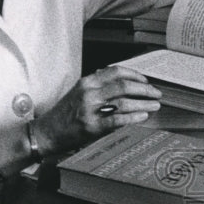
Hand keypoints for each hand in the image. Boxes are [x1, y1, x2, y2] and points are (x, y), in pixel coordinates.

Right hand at [34, 66, 161, 155]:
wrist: (46, 132)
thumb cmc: (64, 114)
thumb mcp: (78, 92)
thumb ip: (97, 86)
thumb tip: (122, 82)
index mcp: (87, 82)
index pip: (115, 71)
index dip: (135, 75)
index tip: (146, 80)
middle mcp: (89, 92)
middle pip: (124, 85)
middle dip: (144, 89)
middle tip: (156, 94)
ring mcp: (90, 109)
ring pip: (124, 102)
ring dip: (143, 103)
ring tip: (155, 106)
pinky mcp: (92, 126)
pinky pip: (117, 119)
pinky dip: (133, 117)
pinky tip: (143, 116)